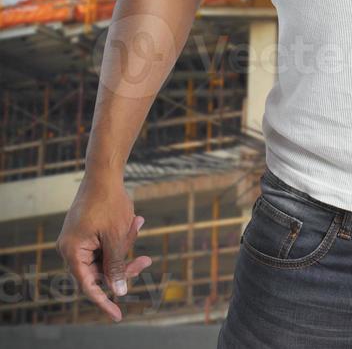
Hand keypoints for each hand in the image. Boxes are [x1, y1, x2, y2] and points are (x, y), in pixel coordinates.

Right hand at [56, 173, 152, 322]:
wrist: (105, 171)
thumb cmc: (110, 202)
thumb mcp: (117, 237)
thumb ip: (116, 266)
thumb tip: (118, 292)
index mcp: (72, 252)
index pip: (89, 285)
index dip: (104, 301)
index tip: (118, 315)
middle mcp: (70, 248)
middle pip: (99, 270)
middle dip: (124, 263)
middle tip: (146, 261)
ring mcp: (77, 239)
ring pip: (105, 255)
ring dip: (124, 244)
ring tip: (137, 222)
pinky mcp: (85, 230)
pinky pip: (104, 242)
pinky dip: (120, 236)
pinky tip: (135, 220)